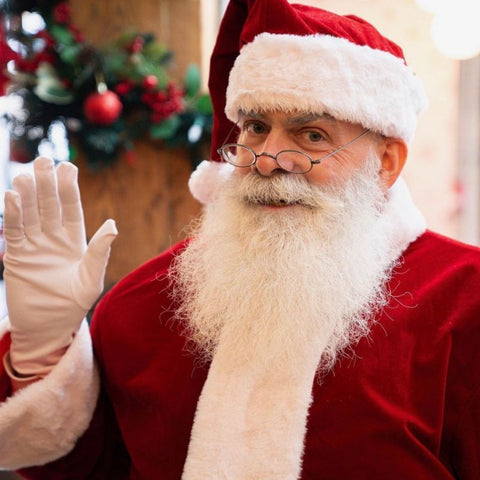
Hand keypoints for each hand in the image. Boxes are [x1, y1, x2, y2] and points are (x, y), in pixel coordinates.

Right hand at [3, 157, 116, 376]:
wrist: (49, 326)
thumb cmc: (74, 304)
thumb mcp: (91, 279)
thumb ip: (99, 252)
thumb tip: (113, 224)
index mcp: (75, 240)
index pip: (71, 209)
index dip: (69, 189)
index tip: (68, 167)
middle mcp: (54, 238)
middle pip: (49, 205)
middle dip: (47, 184)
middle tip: (44, 160)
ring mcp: (34, 245)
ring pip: (30, 214)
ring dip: (27, 195)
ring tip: (26, 175)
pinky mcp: (17, 256)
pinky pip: (14, 232)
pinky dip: (12, 216)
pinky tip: (11, 198)